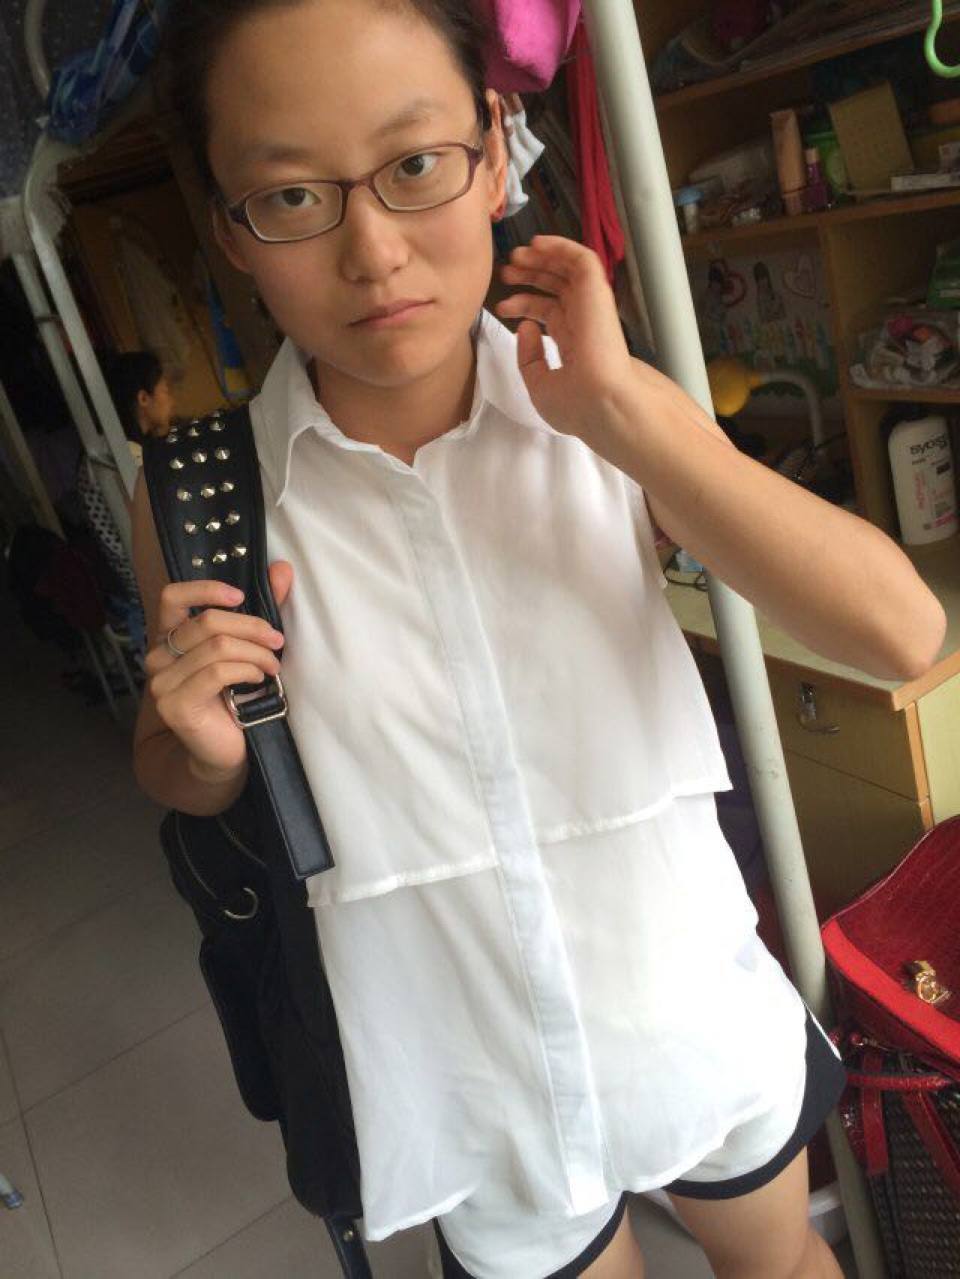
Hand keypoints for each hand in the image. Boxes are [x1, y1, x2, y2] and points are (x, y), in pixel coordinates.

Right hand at [144, 561, 292, 780]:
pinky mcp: (175, 705)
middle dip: (251, 627)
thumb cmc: (235, 698)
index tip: (240, 596)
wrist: (224, 752)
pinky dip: (247, 670)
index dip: (206, 589)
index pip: (172, 597)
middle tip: (278, 640)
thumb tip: (282, 569)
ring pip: (217, 647)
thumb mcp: (247, 649)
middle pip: (208, 622)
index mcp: (170, 638)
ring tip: (273, 665)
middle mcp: (158, 657)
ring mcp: (162, 683)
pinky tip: (259, 679)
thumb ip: (260, 610)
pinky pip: (217, 673)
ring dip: (255, 652)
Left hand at [493, 235, 634, 444]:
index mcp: (574, 344)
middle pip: (556, 287)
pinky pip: (581, 258)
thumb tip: (525, 325)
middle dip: (530, 276)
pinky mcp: (597, 291)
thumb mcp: (539, 385)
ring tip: (516, 255)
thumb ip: (529, 357)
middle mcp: (584, 321)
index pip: (549, 312)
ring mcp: (591, 305)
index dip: (524, 304)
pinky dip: (561, 246)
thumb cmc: (577, 405)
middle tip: (505, 272)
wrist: (603, 403)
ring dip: (542, 257)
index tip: (502, 306)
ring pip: (568, 269)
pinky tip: (538, 243)